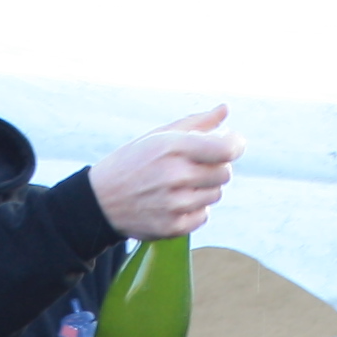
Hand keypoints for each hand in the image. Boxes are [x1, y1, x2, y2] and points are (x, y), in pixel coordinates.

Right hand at [86, 105, 239, 240]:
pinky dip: (195, 208)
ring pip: (216, 194)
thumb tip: (225, 109)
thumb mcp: (159, 136)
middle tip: (195, 165)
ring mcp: (174, 204)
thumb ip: (196, 123)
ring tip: (180, 184)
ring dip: (205, 188)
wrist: (101, 200)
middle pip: (224, 173)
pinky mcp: (172, 227)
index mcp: (172, 147)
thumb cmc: (134, 161)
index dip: (235, 145)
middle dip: (215, 167)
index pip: (226, 149)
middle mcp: (174, 175)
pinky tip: (176, 201)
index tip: (232, 144)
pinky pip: (204, 215)